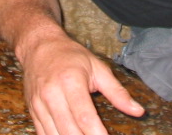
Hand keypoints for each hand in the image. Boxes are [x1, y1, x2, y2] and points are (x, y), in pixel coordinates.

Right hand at [20, 31, 144, 134]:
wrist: (39, 46)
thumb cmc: (70, 55)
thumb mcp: (97, 67)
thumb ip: (117, 92)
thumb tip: (138, 111)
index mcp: (71, 82)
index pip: (85, 117)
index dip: (97, 134)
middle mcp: (52, 94)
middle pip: (69, 131)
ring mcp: (39, 104)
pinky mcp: (33, 111)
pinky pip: (43, 134)